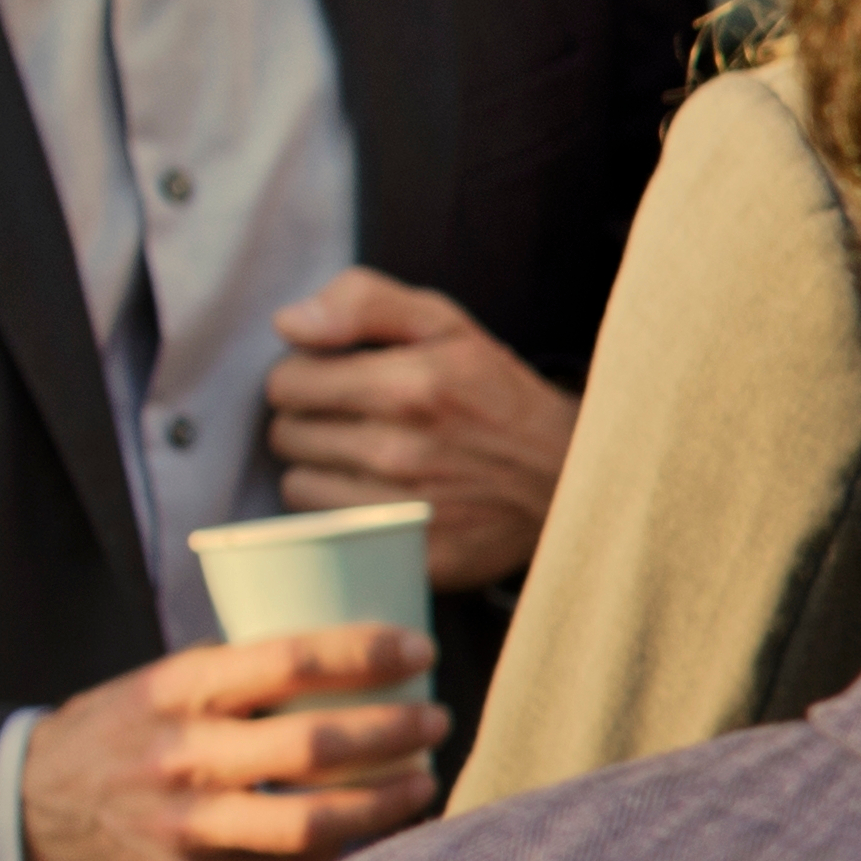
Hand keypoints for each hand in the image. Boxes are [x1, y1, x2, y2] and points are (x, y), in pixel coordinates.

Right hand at [19, 634, 445, 860]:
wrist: (24, 812)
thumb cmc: (122, 734)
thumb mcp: (160, 684)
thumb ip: (238, 673)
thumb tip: (351, 651)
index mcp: (176, 691)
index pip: (288, 660)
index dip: (367, 652)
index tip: (421, 649)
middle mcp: (181, 757)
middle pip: (315, 746)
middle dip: (394, 732)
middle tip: (436, 719)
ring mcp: (184, 826)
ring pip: (312, 822)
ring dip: (385, 803)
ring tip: (422, 781)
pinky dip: (342, 850)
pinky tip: (374, 831)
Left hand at [266, 270, 578, 585]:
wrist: (574, 478)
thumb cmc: (497, 395)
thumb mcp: (446, 324)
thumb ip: (363, 301)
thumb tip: (288, 323)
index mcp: (411, 386)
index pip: (286, 382)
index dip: (307, 376)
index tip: (342, 382)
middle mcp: (404, 452)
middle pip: (287, 434)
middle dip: (314, 421)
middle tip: (361, 420)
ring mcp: (409, 513)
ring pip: (299, 485)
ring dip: (325, 470)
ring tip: (372, 460)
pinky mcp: (413, 559)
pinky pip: (330, 532)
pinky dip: (347, 513)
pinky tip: (385, 498)